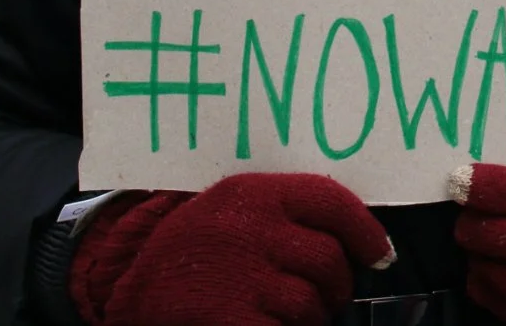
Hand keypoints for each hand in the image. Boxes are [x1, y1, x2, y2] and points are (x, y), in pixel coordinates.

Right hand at [67, 173, 393, 325]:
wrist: (126, 286)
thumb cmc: (192, 249)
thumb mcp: (232, 210)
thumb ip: (286, 215)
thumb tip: (362, 236)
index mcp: (255, 193)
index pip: (332, 201)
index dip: (366, 232)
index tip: (379, 254)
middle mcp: (250, 228)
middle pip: (329, 260)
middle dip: (334, 285)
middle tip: (321, 295)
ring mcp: (240, 275)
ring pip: (312, 303)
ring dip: (310, 316)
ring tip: (282, 313)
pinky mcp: (230, 317)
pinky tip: (268, 325)